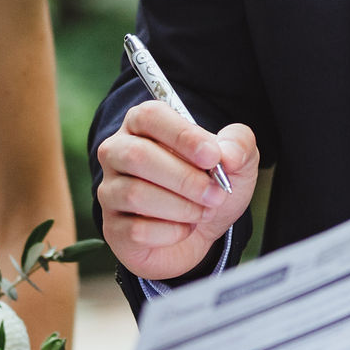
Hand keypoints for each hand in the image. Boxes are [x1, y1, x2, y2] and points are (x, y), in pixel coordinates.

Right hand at [96, 100, 258, 280]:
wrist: (202, 232)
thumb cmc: (209, 186)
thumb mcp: (236, 160)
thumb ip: (238, 145)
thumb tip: (228, 155)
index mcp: (143, 125)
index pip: (150, 117)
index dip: (182, 136)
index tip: (212, 156)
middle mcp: (117, 153)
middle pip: (137, 155)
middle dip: (184, 178)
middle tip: (216, 193)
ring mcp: (110, 191)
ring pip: (135, 194)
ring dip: (181, 207)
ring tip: (204, 211)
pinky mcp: (113, 228)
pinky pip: (137, 230)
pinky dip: (171, 232)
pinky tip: (184, 229)